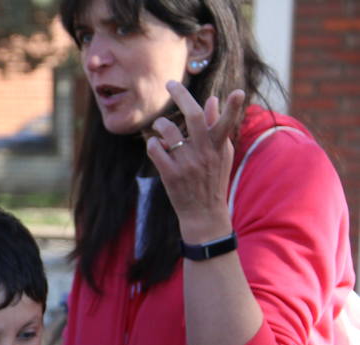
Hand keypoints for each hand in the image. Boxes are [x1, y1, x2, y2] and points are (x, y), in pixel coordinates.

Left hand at [145, 81, 244, 242]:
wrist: (203, 213)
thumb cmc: (212, 179)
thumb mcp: (220, 153)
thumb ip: (216, 125)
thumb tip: (213, 99)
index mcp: (218, 146)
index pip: (227, 123)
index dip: (233, 108)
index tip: (238, 92)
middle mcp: (204, 153)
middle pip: (194, 117)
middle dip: (181, 96)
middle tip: (170, 83)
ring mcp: (187, 164)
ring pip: (169, 131)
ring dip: (160, 124)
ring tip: (159, 126)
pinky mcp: (171, 175)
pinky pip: (155, 149)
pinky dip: (152, 143)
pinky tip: (156, 145)